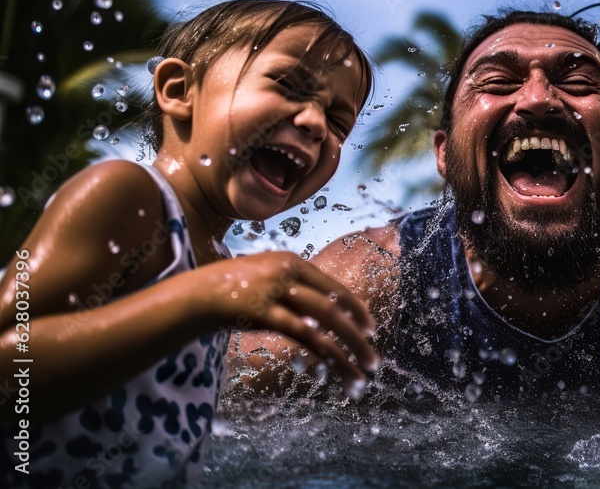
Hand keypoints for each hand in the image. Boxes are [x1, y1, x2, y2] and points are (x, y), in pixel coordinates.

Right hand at [193, 251, 378, 388]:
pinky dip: (322, 351)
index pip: (332, 286)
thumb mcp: (263, 277)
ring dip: (348, 347)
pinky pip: (301, 334)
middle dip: (357, 332)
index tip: (369, 327)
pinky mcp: (262, 312)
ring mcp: (275, 291)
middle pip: (333, 304)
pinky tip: (334, 367)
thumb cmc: (227, 289)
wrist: (193, 294)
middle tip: (374, 355)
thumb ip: (290, 288)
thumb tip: (319, 315)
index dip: (354, 308)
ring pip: (324, 321)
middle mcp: (287, 272)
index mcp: (290, 262)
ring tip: (363, 370)